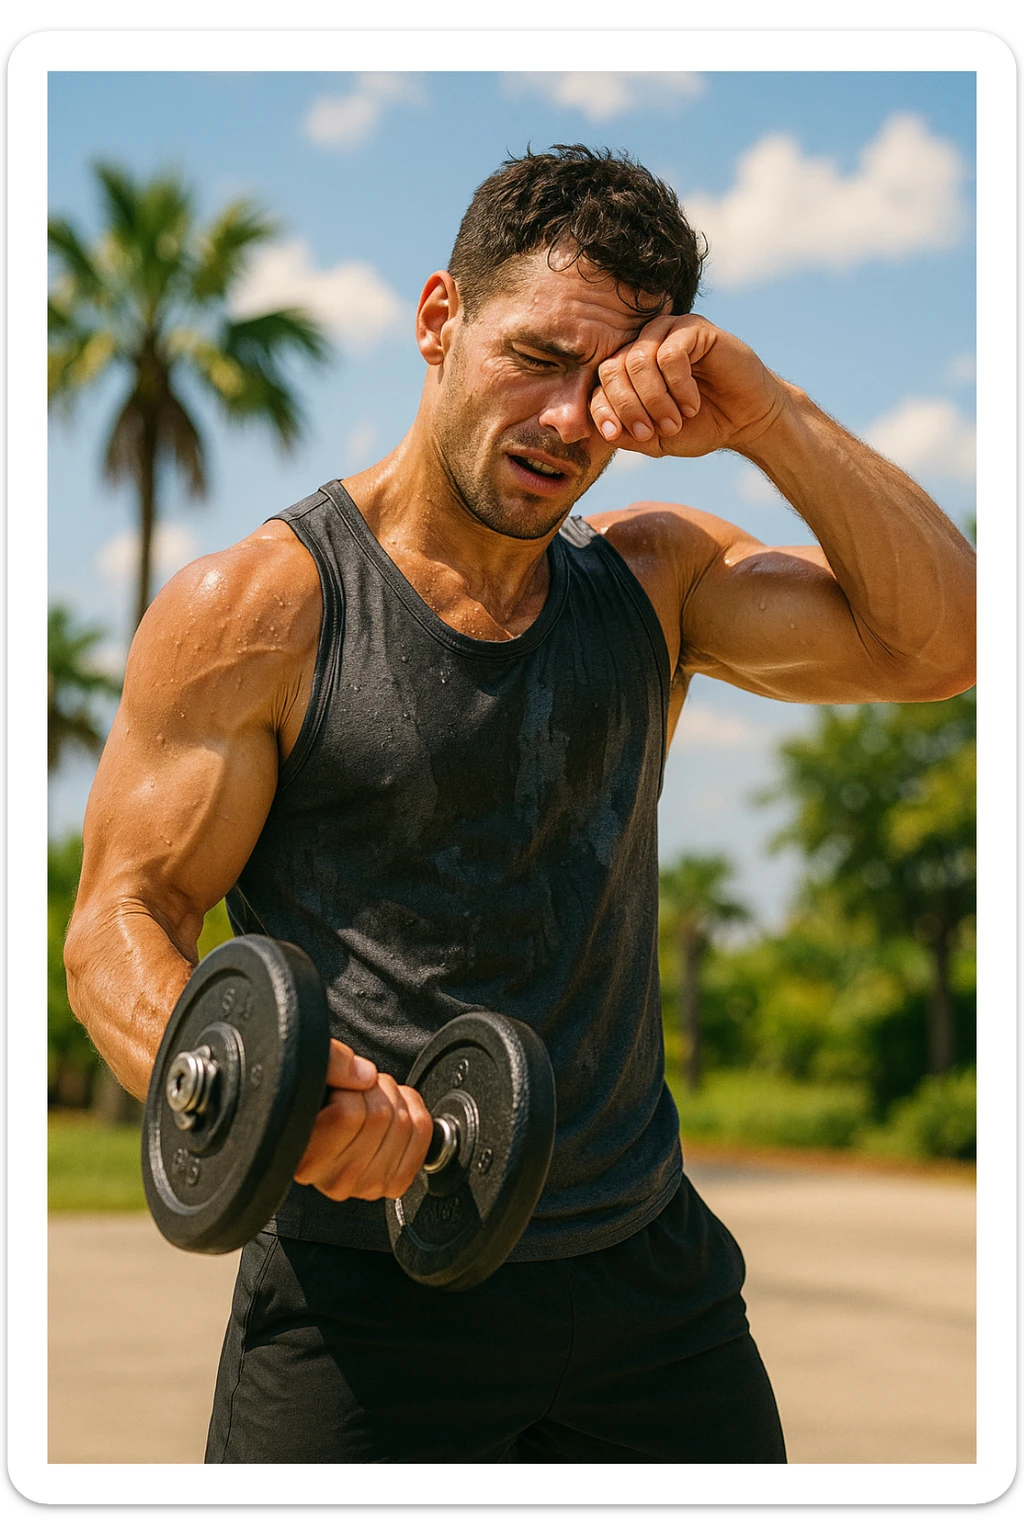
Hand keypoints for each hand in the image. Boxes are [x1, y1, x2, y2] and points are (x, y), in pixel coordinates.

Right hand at [293, 1039, 434, 1202]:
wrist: (325, 1126)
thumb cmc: (314, 1099)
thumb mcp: (307, 1069)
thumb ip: (330, 1063)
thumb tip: (366, 1076)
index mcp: (304, 1155)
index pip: (347, 1114)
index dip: (351, 1088)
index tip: (341, 1087)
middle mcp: (333, 1179)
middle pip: (380, 1116)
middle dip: (376, 1089)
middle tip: (361, 1090)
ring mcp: (365, 1185)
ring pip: (403, 1123)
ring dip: (395, 1098)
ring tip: (374, 1099)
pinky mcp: (393, 1183)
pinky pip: (422, 1135)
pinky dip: (415, 1111)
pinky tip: (395, 1110)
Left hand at [589, 314, 788, 459]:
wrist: (745, 420)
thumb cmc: (700, 427)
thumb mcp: (657, 440)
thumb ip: (628, 435)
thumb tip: (604, 429)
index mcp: (628, 372)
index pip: (598, 386)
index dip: (605, 413)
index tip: (625, 436)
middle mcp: (643, 346)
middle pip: (612, 370)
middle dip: (628, 406)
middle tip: (652, 431)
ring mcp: (667, 333)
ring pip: (638, 360)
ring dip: (654, 399)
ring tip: (677, 419)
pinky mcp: (692, 328)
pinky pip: (669, 355)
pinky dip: (678, 386)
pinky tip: (692, 402)